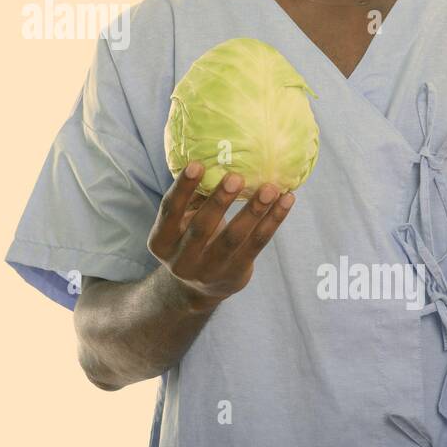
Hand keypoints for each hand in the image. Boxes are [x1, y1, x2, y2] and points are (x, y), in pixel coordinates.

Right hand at [147, 162, 295, 309]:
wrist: (199, 287)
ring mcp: (209, 271)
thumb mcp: (183, 223)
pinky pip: (257, 244)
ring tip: (271, 189)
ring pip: (234, 238)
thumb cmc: (191, 239)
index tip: (197, 164)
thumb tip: (217, 159)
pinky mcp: (235, 274)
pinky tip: (285, 201)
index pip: (170, 211)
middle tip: (236, 177)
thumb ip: (194, 198)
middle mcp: (181, 260)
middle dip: (220, 201)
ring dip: (254, 210)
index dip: (183, 188)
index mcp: (161, 242)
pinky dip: (273, 221)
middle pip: (202, 227)